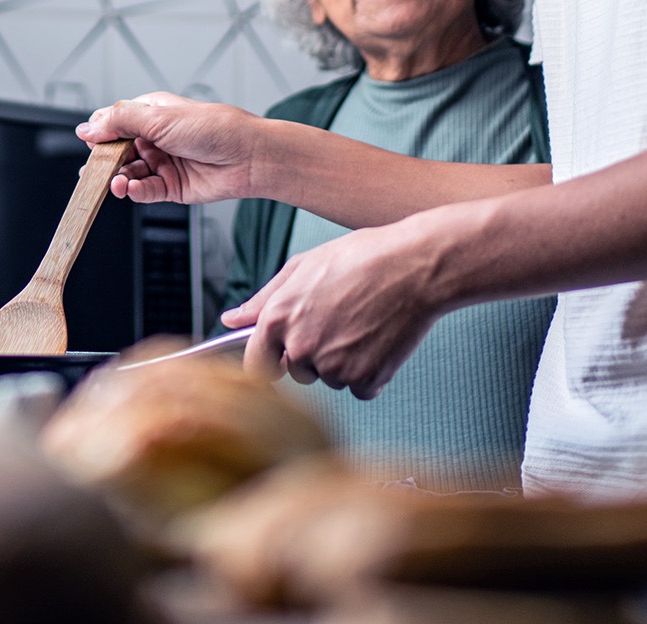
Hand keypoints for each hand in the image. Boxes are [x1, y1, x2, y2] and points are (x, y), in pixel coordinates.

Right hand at [77, 92, 263, 203]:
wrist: (249, 157)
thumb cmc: (213, 128)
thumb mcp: (160, 119)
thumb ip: (120, 123)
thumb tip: (87, 127)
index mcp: (153, 113)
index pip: (115, 122)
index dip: (100, 133)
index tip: (89, 143)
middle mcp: (156, 138)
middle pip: (118, 151)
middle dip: (105, 161)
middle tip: (93, 172)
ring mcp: (164, 162)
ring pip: (129, 173)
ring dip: (118, 178)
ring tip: (116, 183)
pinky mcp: (172, 187)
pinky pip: (145, 191)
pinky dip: (134, 191)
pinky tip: (130, 189)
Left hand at [223, 218, 444, 398]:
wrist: (414, 266)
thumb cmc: (362, 258)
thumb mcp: (304, 266)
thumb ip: (263, 298)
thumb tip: (232, 320)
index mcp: (279, 318)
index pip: (256, 366)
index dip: (270, 360)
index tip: (282, 358)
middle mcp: (301, 347)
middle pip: (297, 373)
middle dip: (313, 354)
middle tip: (339, 320)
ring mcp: (333, 367)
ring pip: (330, 380)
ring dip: (343, 362)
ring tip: (362, 322)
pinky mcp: (364, 380)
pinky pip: (360, 389)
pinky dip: (369, 372)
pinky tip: (378, 339)